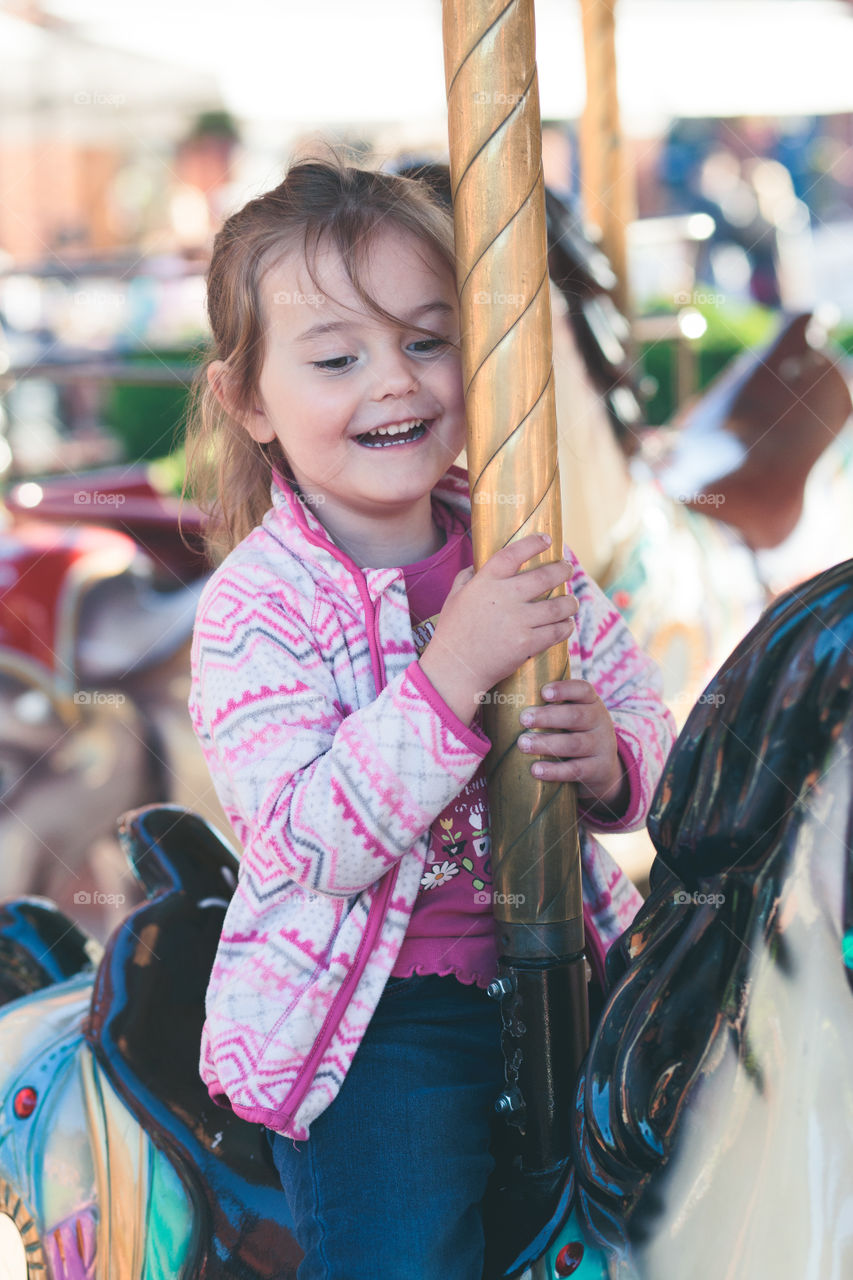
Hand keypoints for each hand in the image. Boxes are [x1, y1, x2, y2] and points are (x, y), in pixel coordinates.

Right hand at [419, 533, 577, 725]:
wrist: (454, 669)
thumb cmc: (452, 633)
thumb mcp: (453, 598)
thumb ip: (467, 578)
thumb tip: (478, 566)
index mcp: (485, 582)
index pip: (513, 554)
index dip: (532, 544)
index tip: (546, 540)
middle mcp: (504, 597)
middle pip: (545, 576)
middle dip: (563, 570)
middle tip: (567, 569)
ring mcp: (517, 621)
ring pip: (559, 606)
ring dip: (570, 602)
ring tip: (571, 602)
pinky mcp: (527, 643)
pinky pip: (557, 631)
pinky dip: (565, 627)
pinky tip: (565, 624)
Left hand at [516, 679, 628, 817]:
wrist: (603, 767)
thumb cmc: (574, 732)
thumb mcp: (571, 715)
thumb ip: (549, 706)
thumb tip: (506, 698)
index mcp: (590, 702)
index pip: (582, 690)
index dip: (564, 689)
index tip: (543, 692)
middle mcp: (599, 721)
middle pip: (575, 716)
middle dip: (547, 717)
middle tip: (523, 719)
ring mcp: (601, 746)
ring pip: (574, 744)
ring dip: (546, 744)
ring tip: (523, 744)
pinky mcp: (598, 769)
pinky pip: (575, 770)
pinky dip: (555, 771)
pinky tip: (536, 770)